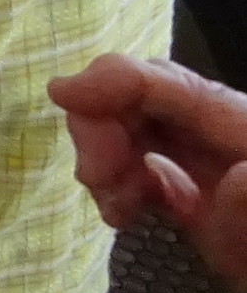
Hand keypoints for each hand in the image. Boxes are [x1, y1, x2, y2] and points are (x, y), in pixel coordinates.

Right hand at [49, 53, 246, 292]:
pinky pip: (146, 166)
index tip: (63, 97)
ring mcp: (213, 167)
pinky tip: (121, 213)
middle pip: (146, 97)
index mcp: (246, 135)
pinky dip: (120, 181)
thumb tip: (239, 174)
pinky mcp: (199, 196)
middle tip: (95, 180)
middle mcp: (227, 141)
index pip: (174, 86)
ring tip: (112, 207)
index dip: (117, 79)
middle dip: (104, 124)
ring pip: (136, 128)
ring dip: (106, 156)